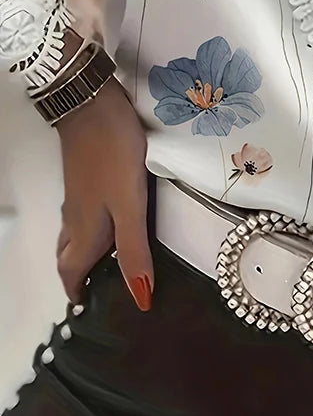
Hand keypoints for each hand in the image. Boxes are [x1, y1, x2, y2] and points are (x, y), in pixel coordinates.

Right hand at [55, 77, 152, 310]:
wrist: (92, 106)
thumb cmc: (112, 156)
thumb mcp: (130, 205)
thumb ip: (135, 248)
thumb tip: (140, 297)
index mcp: (85, 230)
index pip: (72, 271)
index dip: (78, 292)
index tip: (88, 308)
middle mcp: (76, 217)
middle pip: (69, 256)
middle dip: (79, 275)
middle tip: (100, 288)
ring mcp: (79, 196)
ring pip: (75, 234)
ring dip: (85, 252)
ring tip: (108, 260)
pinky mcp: (85, 177)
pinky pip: (83, 214)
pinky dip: (92, 228)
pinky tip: (113, 218)